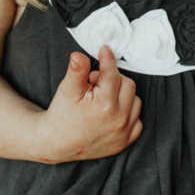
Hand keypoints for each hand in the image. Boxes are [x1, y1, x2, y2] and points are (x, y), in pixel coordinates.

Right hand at [39, 45, 142, 161]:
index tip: (104, 50)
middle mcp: (118, 120)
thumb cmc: (62, 116)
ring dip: (122, 94)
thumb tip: (79, 55)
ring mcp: (124, 132)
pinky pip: (137, 119)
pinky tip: (112, 110)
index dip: (107, 59)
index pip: (112, 73)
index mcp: (104, 105)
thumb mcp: (67, 90)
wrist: (57, 143)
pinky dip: (128, 112)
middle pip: (127, 84)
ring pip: (135, 100)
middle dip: (112, 78)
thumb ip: (76, 70)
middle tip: (94, 82)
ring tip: (102, 97)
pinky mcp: (126, 141)